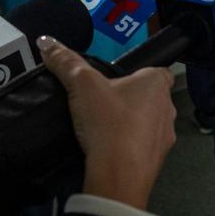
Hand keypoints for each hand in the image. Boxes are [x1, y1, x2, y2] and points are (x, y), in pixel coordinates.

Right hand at [39, 36, 175, 209]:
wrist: (118, 174)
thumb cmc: (108, 122)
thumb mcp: (81, 85)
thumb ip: (65, 62)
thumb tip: (46, 42)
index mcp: (156, 84)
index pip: (159, 72)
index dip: (141, 75)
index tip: (120, 81)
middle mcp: (168, 109)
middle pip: (152, 98)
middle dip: (133, 100)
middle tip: (105, 104)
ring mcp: (166, 137)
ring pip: (150, 124)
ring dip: (133, 125)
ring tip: (105, 129)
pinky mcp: (158, 162)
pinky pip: (144, 149)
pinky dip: (131, 148)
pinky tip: (110, 151)